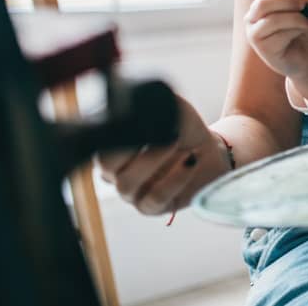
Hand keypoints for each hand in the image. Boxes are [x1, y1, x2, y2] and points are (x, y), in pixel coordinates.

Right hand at [97, 94, 225, 214]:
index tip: (133, 120)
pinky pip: (154, 199)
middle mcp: (116, 172)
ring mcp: (132, 192)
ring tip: (176, 142)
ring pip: (126, 185)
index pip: (98, 145)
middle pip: (106, 167)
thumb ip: (156, 102)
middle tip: (159, 131)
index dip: (112, 135)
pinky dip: (174, 178)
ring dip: (153, 161)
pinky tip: (189, 161)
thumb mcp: (172, 108)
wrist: (209, 150)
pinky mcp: (152, 207)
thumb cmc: (183, 128)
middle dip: (131, 148)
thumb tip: (141, 101)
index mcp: (113, 148)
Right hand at [244, 0, 307, 90]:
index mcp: (262, 1)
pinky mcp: (262, 48)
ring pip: (272, 20)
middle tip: (304, 5)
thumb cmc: (302, 29)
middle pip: (263, 2)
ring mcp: (254, 33)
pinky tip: (302, 32)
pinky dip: (296, 31)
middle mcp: (253, 16)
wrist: (305, 55)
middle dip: (288, 1)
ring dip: (295, 18)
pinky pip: (280, 35)